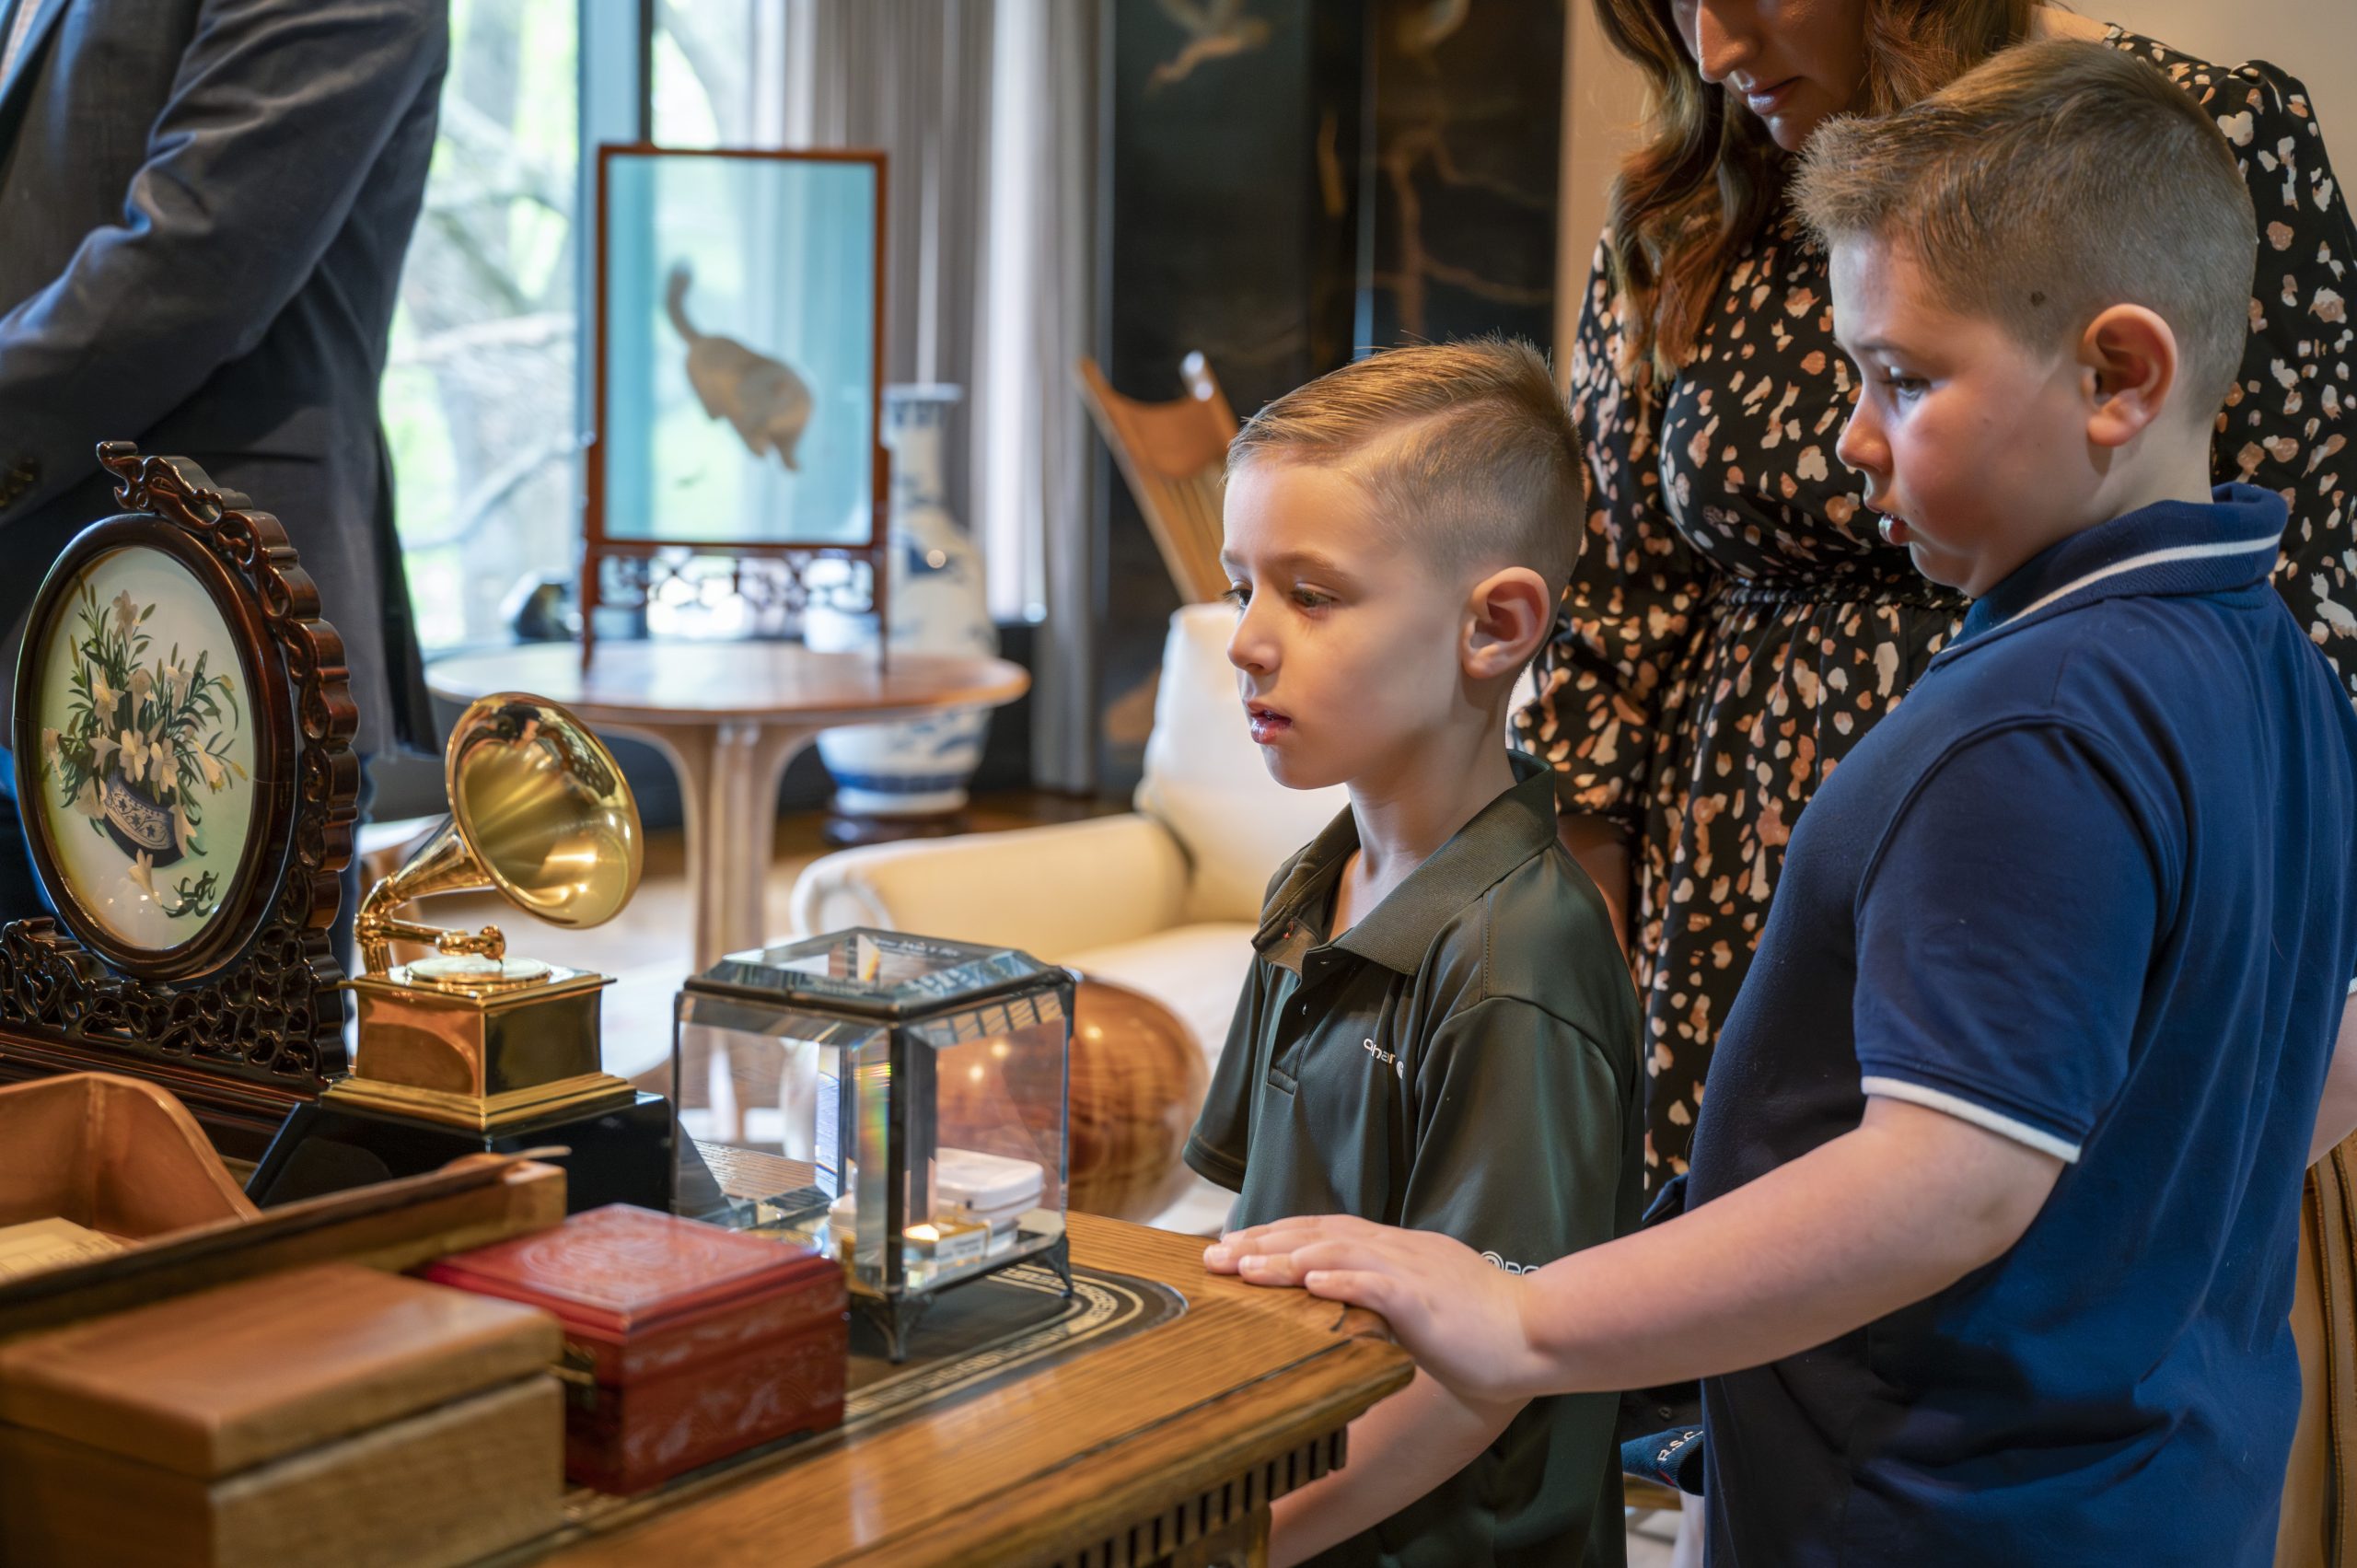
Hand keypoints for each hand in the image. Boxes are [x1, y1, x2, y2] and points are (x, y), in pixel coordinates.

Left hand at [1205, 1214, 1547, 1403]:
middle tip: (1213, 1254)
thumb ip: (1382, 1297)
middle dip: (1262, 1241)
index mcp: (1397, 1250)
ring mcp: (1413, 1271)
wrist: (1539, 1334)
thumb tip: (1337, 1302)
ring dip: (1284, 1258)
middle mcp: (1398, 1250)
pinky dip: (1342, 1278)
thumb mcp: (1422, 1305)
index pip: (1324, 1231)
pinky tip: (1309, 1279)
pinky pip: (1379, 1284)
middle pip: (1318, 1234)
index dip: (1276, 1234)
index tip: (1234, 1244)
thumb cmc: (1483, 1330)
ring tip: (1241, 1266)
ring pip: (1338, 1252)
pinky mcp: (1427, 1299)